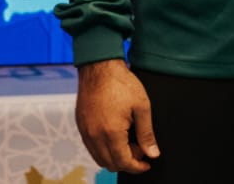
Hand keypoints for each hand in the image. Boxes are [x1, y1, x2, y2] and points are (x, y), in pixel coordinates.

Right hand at [75, 58, 159, 172]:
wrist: (100, 67)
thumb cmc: (121, 83)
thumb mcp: (142, 107)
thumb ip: (147, 134)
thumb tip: (153, 154)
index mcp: (111, 132)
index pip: (123, 162)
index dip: (137, 167)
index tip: (147, 163)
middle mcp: (94, 136)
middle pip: (110, 164)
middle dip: (127, 162)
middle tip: (139, 148)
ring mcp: (85, 131)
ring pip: (99, 158)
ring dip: (114, 157)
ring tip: (128, 141)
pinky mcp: (81, 125)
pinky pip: (91, 147)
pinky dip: (103, 149)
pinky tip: (115, 135)